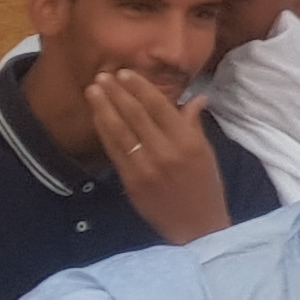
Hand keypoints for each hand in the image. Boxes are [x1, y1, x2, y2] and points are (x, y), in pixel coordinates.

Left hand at [90, 69, 234, 242]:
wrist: (197, 227)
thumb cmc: (206, 187)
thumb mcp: (206, 153)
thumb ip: (194, 124)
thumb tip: (195, 98)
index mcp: (188, 142)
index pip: (160, 107)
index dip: (140, 88)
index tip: (125, 72)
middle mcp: (166, 152)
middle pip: (136, 115)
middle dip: (117, 93)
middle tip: (103, 74)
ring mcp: (146, 167)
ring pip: (120, 130)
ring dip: (104, 107)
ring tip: (93, 89)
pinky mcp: (131, 181)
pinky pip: (114, 150)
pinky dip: (104, 131)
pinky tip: (97, 116)